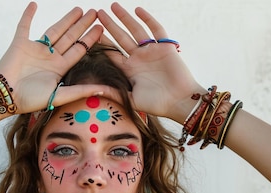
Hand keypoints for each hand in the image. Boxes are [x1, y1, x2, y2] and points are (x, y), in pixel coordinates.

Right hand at [0, 3, 117, 115]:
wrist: (6, 97)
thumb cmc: (30, 100)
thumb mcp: (59, 96)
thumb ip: (80, 91)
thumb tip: (104, 90)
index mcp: (59, 68)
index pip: (78, 50)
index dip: (90, 39)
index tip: (101, 28)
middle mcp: (49, 57)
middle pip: (70, 37)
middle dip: (82, 25)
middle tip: (94, 13)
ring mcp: (35, 49)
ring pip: (54, 30)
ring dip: (66, 19)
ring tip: (79, 9)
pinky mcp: (20, 44)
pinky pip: (24, 26)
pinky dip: (27, 15)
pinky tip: (33, 4)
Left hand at [97, 3, 204, 122]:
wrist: (180, 102)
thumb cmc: (157, 104)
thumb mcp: (132, 100)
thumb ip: (114, 93)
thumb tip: (92, 90)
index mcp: (129, 70)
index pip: (112, 53)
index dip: (102, 42)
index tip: (90, 32)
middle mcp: (139, 58)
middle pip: (121, 38)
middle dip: (109, 25)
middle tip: (97, 12)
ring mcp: (151, 51)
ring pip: (135, 30)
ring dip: (125, 18)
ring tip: (113, 6)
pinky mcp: (165, 47)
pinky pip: (156, 30)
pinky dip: (148, 19)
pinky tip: (138, 10)